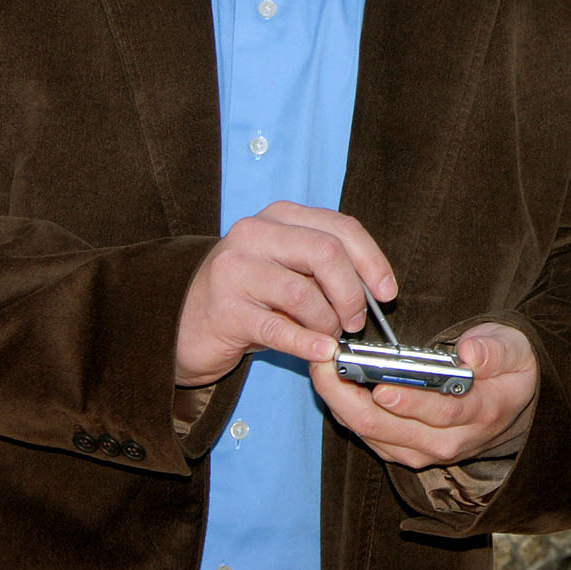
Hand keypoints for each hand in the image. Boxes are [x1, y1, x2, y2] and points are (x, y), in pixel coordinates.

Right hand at [175, 201, 394, 387]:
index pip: (340, 227)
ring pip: (303, 292)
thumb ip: (324, 268)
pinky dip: (308, 343)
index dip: (372, 260)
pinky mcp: (224, 310)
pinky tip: (322, 352)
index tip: (387, 292)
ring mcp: (235, 270)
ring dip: (328, 322)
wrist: (183, 321)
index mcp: (280, 217)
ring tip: (330, 337)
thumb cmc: (248, 295)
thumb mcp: (288, 269)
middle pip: (326, 253)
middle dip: (352, 293)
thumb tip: (375, 291)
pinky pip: (279, 329)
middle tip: (355, 321)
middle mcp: (255, 234)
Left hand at [310, 322, 539, 469]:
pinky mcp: (405, 451)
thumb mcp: (515, 349)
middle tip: (327, 363)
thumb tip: (470, 352)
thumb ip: (495, 351)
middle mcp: (448, 441)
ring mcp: (424, 451)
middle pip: (391, 429)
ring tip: (321, 368)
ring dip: (341, 404)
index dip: (410, 402)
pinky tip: (331, 385)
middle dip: (352, 397)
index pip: (441, 413)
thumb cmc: (509, 368)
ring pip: (373, 435)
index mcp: (479, 413)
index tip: (382, 387)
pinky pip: (369, 436)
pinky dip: (346, 411)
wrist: (512, 403)